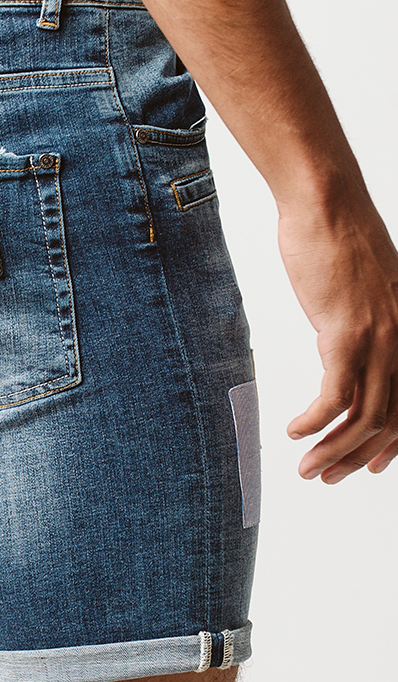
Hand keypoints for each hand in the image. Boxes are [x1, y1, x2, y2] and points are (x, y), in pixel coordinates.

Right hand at [278, 190, 397, 482]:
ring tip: (306, 468)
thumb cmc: (339, 239)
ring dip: (332, 451)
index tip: (367, 467)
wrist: (327, 204)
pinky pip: (335, 397)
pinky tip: (294, 431)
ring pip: (364, 418)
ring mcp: (381, 339)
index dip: (390, 446)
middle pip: (389, 421)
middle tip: (325, 477)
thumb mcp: (366, 291)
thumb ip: (369, 323)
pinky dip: (315, 423)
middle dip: (357, 459)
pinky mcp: (348, 334)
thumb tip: (351, 348)